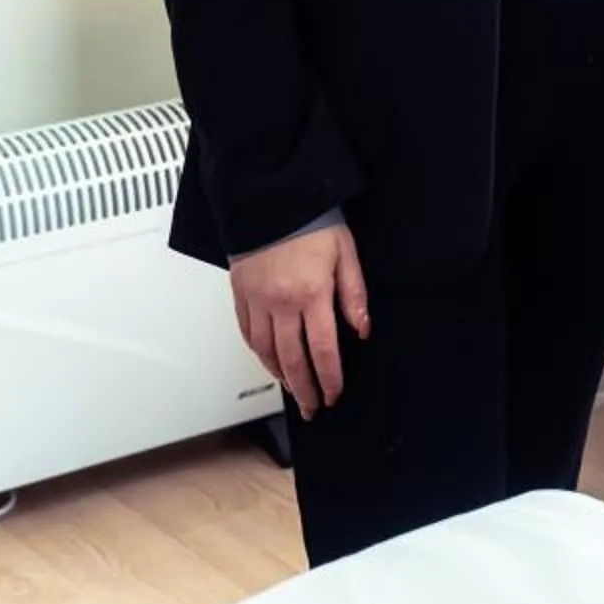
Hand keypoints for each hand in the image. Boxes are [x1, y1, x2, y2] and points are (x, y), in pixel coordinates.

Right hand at [229, 222, 369, 418]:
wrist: (271, 197)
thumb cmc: (312, 219)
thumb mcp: (346, 252)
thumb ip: (354, 294)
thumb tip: (362, 329)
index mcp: (312, 294)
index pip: (322, 350)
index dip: (329, 378)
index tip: (334, 394)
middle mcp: (281, 302)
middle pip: (292, 359)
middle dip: (304, 389)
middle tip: (312, 407)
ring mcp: (257, 300)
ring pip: (266, 351)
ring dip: (280, 376)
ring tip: (292, 390)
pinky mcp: (240, 293)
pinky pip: (247, 332)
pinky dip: (258, 353)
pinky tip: (267, 361)